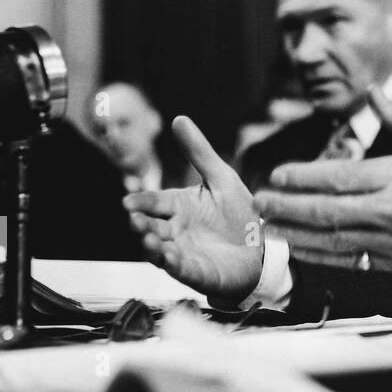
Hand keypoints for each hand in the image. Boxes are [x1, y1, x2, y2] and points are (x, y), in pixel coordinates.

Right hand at [123, 115, 262, 300]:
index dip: (141, 202)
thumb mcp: (221, 178)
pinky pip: (181, 270)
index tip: (128, 201)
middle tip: (134, 220)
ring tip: (147, 239)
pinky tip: (170, 258)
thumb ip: (199, 152)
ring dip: (151, 246)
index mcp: (178, 206)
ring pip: (159, 250)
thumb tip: (178, 119)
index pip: (154, 202)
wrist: (263, 245)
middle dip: (140, 224)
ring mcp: (183, 252)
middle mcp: (175, 230)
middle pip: (151, 226)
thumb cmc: (238, 212)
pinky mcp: (196, 272)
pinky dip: (173, 264)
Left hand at [254, 87, 391, 279]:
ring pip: (333, 240)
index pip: (338, 177)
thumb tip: (373, 93)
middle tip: (259, 203)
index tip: (277, 175)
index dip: (302, 177)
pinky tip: (302, 251)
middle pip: (326, 211)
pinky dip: (322, 257)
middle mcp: (391, 210)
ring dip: (295, 235)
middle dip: (287, 208)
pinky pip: (352, 261)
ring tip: (268, 228)